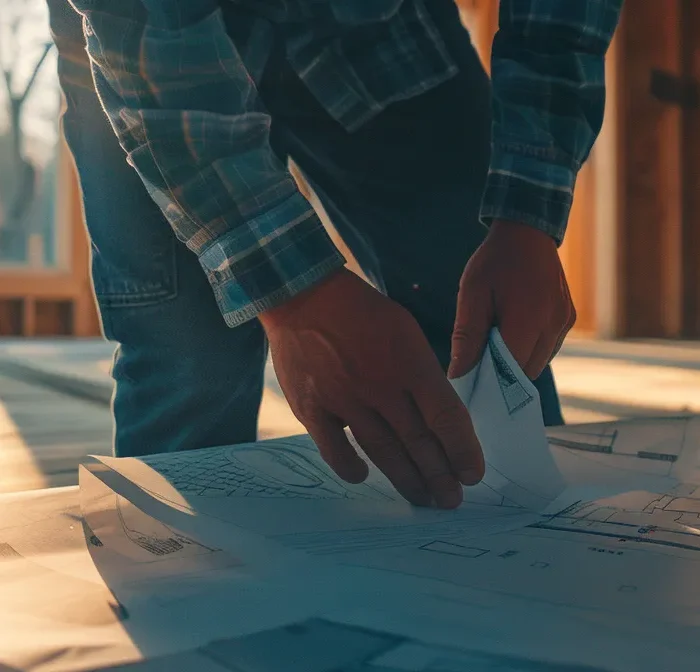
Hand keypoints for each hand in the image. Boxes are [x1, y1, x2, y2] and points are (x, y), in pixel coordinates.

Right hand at [259, 268, 483, 508]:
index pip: (445, 416)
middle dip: (440, 475)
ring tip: (424, 500)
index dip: (462, 449)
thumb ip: (422, 373)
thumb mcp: (405, 330)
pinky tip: (363, 477)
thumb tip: (438, 415)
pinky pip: (333, 448)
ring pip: (382, 450)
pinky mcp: (312, 407)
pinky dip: (349, 466)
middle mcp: (380, 385)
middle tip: (452, 501)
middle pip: (417, 441)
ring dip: (406, 479)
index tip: (472, 474)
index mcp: (409, 362)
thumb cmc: (361, 312)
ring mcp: (344, 399)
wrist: (303, 296)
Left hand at [448, 220, 575, 379]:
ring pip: (538, 362)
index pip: (510, 370)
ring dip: (517, 363)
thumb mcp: (472, 295)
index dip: (490, 383)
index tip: (471, 385)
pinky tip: (512, 335)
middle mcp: (554, 323)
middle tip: (478, 366)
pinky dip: (529, 350)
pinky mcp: (569, 318)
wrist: (526, 233)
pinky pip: (548, 348)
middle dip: (502, 376)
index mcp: (528, 318)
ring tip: (494, 346)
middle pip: (526, 371)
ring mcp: (565, 321)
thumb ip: (466, 337)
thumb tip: (458, 375)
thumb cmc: (494, 262)